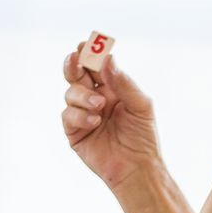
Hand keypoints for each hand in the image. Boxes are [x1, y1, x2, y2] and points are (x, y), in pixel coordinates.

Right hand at [61, 39, 161, 191]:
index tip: (86, 44)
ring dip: (83, 95)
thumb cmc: (143, 136)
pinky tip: (95, 121)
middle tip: (76, 58)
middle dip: (74, 64)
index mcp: (111, 88)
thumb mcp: (141, 105)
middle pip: (76, 74)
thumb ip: (124, 82)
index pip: (95, 66)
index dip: (89, 54)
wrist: (138, 168)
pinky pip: (68, 115)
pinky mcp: (74, 132)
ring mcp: (82, 114)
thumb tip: (108, 60)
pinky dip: (79, 115)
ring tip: (99, 106)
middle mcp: (94, 97)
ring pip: (70, 93)